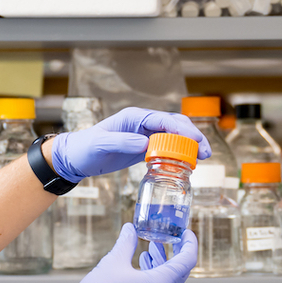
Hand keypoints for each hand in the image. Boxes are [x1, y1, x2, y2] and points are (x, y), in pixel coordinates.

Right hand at [48, 223, 197, 282]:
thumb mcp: (113, 262)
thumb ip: (126, 243)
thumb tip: (130, 228)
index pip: (187, 260)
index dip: (189, 243)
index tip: (185, 232)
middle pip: (180, 271)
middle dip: (176, 252)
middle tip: (171, 236)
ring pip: (168, 281)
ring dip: (163, 263)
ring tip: (152, 247)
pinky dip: (155, 275)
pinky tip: (141, 264)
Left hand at [50, 107, 211, 181]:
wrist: (76, 158)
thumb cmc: (85, 148)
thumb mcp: (101, 145)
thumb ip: (122, 142)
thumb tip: (145, 144)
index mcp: (135, 117)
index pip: (164, 120)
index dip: (183, 130)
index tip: (196, 141)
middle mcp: (142, 124)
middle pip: (175, 126)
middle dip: (193, 137)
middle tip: (206, 153)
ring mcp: (144, 135)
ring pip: (173, 137)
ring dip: (189, 146)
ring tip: (202, 158)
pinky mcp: (143, 149)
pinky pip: (166, 149)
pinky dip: (178, 155)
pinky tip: (187, 165)